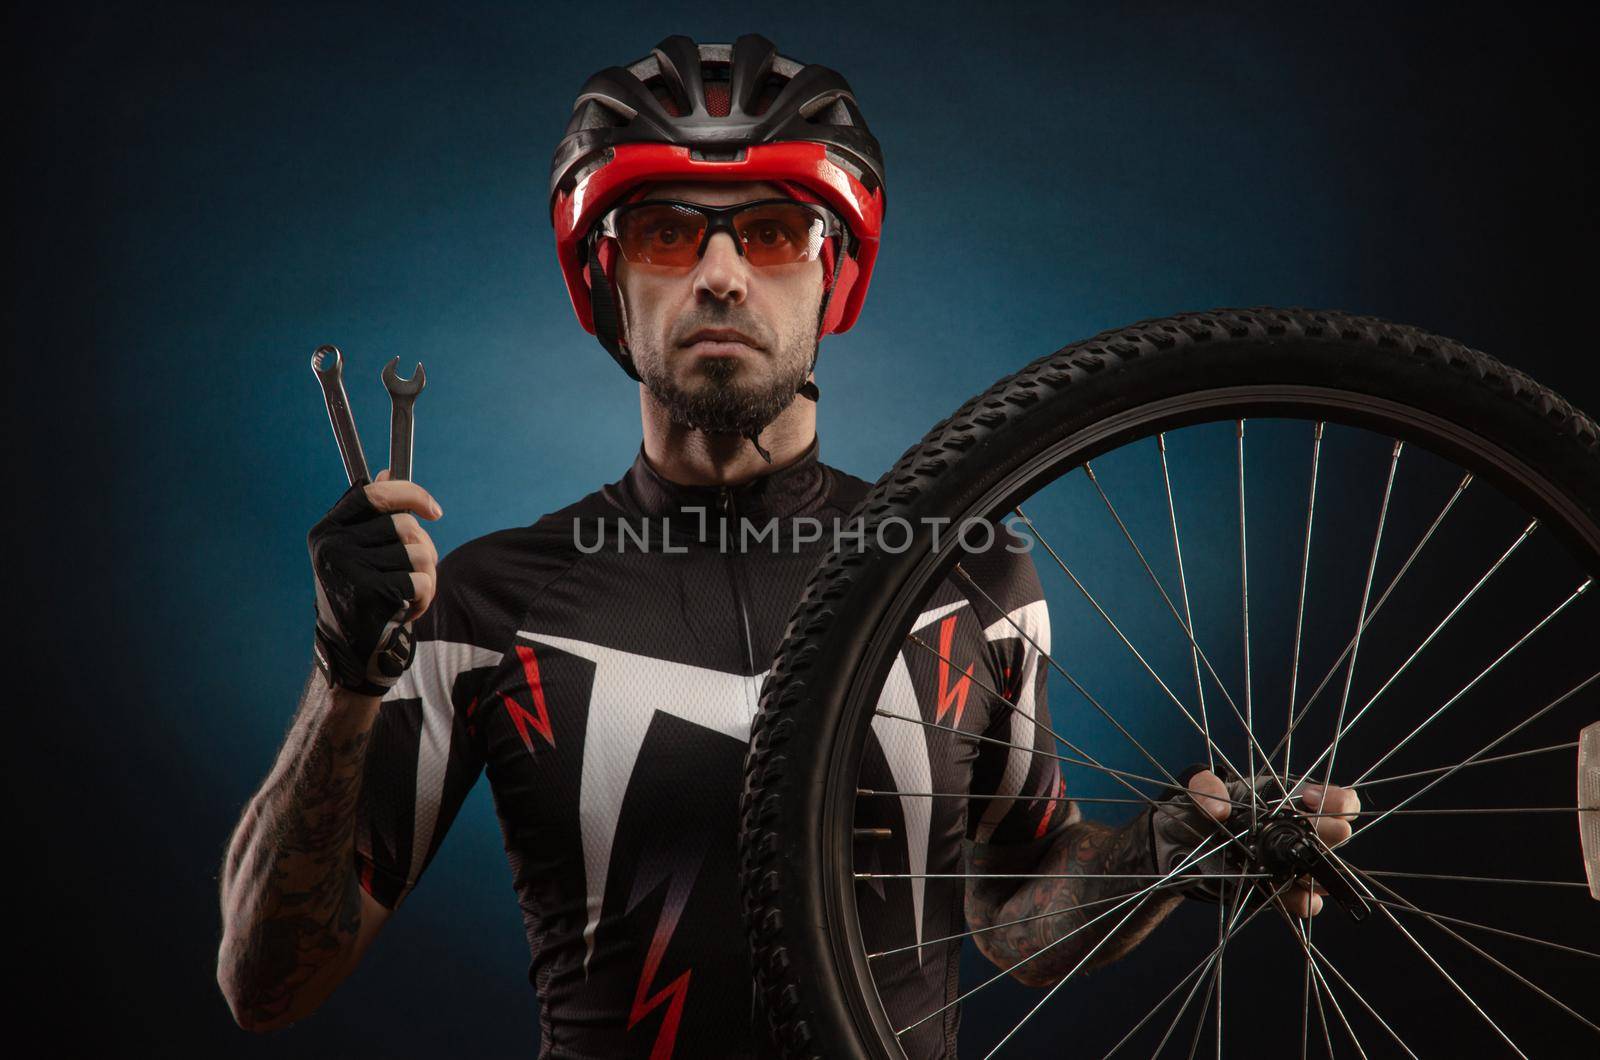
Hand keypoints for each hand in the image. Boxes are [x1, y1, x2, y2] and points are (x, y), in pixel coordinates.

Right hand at [307, 470, 441, 696]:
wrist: (352, 651)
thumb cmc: (363, 596)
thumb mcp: (360, 551)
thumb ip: (376, 514)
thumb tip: (389, 470)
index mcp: (329, 529)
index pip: (374, 493)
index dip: (411, 494)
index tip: (435, 512)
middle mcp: (332, 546)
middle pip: (406, 525)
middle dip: (424, 549)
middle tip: (414, 572)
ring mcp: (349, 570)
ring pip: (419, 554)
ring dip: (426, 576)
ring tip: (406, 594)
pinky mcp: (370, 595)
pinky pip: (422, 581)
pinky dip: (425, 597)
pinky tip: (406, 610)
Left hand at [1179, 770, 1360, 917]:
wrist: (1185, 846)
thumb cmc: (1205, 810)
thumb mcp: (1201, 790)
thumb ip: (1205, 787)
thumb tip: (1219, 808)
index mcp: (1294, 801)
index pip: (1336, 800)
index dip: (1335, 799)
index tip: (1310, 799)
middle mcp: (1301, 832)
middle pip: (1336, 834)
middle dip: (1329, 833)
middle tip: (1310, 832)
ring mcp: (1293, 862)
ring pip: (1325, 871)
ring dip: (1321, 872)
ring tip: (1306, 870)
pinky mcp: (1280, 889)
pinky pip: (1302, 899)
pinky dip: (1304, 901)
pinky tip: (1302, 900)